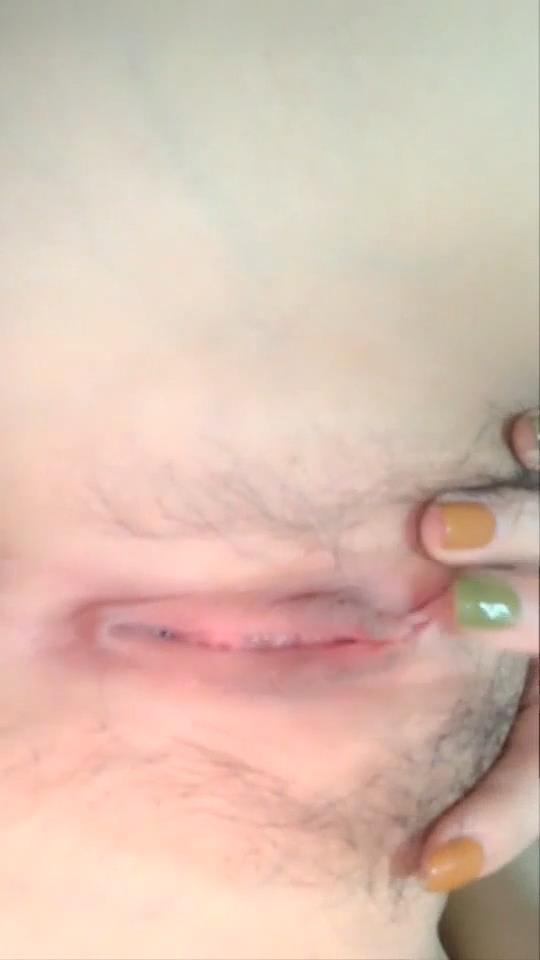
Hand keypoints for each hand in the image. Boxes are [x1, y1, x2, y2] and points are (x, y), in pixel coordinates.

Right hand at [416, 408, 538, 892]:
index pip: (537, 758)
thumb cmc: (533, 635)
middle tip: (457, 610)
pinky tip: (518, 434)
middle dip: (521, 612)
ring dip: (512, 526)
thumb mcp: (533, 714)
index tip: (430, 861)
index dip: (496, 813)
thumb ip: (506, 772)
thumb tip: (432, 859)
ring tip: (443, 525)